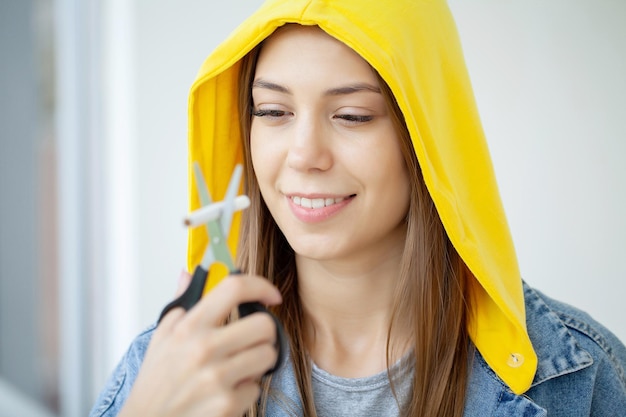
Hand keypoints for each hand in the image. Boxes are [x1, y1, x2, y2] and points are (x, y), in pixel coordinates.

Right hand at [119, 271, 281, 416]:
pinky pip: (257, 388)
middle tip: (252, 341)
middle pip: (264, 324)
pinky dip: (246, 392)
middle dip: (263, 334)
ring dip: (257, 363)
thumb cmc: (156, 383)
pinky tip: (226, 392)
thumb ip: (181, 303)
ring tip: (237, 369)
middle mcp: (203, 348)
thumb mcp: (162, 337)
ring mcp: (217, 377)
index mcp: (189, 326)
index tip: (271, 294)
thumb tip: (188, 273)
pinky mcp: (227, 404)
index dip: (260, 285)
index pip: (234, 288)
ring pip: (267, 355)